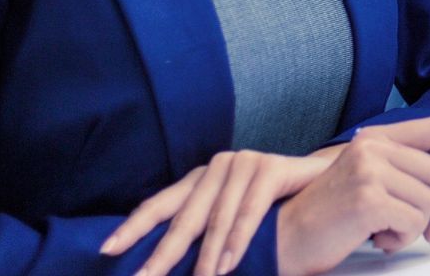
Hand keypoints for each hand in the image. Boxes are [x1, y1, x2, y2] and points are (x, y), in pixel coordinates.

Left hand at [101, 150, 333, 275]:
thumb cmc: (273, 207)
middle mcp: (217, 166)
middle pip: (185, 216)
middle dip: (162, 253)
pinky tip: (227, 266)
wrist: (323, 181)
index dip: (133, 227)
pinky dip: (237, 241)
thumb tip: (164, 264)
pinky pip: (249, 211)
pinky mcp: (270, 167)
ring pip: (217, 219)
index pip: (160, 204)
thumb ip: (205, 232)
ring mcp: (244, 163)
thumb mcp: (231, 217)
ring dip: (206, 257)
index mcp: (200, 179)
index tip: (106, 251)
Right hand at [276, 116, 429, 275]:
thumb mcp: (373, 181)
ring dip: (415, 227)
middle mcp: (372, 148)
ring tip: (386, 232)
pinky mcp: (368, 200)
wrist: (283, 236)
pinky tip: (377, 239)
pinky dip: (402, 239)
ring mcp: (370, 172)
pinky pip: (413, 222)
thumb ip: (413, 167)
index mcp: (374, 138)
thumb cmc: (327, 213)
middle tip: (427, 228)